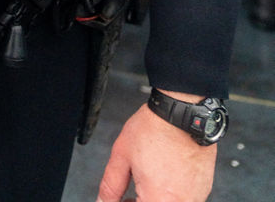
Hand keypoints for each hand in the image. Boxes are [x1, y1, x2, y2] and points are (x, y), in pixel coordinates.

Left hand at [97, 100, 217, 201]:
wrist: (182, 113)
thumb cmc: (155, 129)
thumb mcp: (122, 155)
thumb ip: (111, 185)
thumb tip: (103, 201)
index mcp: (157, 200)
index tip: (121, 200)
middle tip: (129, 196)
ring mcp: (194, 199)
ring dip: (155, 199)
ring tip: (146, 184)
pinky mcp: (203, 190)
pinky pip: (184, 200)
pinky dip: (171, 195)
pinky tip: (163, 179)